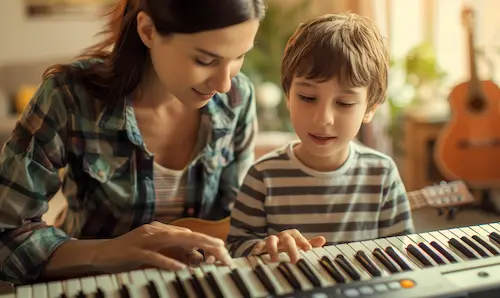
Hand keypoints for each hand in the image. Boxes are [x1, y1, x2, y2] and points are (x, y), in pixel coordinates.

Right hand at [91, 221, 232, 272]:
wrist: (103, 253)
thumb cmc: (130, 252)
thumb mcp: (154, 248)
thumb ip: (170, 247)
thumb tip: (190, 249)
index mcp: (162, 230)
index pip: (189, 235)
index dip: (207, 241)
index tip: (223, 250)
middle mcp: (157, 230)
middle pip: (187, 235)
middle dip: (207, 242)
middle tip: (224, 250)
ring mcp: (146, 239)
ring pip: (174, 241)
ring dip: (194, 247)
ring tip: (210, 253)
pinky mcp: (136, 251)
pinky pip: (155, 257)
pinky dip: (168, 262)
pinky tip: (180, 268)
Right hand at [251, 229, 325, 262]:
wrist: (272, 243)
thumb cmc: (288, 244)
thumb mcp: (299, 244)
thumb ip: (310, 242)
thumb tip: (323, 239)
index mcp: (292, 235)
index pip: (299, 237)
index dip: (304, 242)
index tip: (308, 249)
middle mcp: (282, 236)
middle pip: (287, 238)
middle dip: (291, 249)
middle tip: (295, 260)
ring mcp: (271, 239)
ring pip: (271, 240)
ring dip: (273, 249)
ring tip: (275, 260)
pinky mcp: (262, 244)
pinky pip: (259, 244)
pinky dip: (257, 248)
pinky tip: (256, 253)